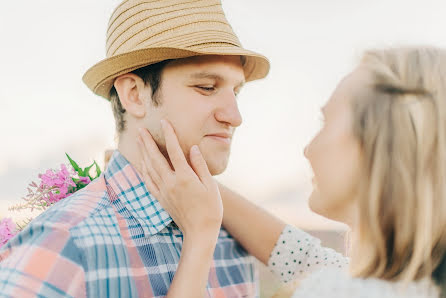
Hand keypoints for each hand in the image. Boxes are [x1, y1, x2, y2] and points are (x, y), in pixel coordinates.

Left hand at [137, 120, 222, 237]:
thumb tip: (193, 148)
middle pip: (155, 158)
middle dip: (147, 142)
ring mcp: (163, 192)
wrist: (199, 232)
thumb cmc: (210, 208)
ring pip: (148, 168)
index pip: (174, 150)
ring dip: (142, 153)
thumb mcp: (210, 185)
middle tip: (141, 129)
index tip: (164, 122)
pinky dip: (143, 169)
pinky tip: (141, 163)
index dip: (169, 134)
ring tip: (139, 141)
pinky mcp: (161, 199)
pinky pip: (148, 181)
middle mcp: (171, 183)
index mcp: (185, 177)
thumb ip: (200, 165)